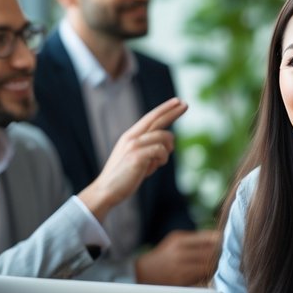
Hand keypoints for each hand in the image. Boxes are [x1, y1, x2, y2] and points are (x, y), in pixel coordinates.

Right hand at [79, 98, 187, 220]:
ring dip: (167, 150)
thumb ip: (149, 150)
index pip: (150, 118)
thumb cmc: (124, 178)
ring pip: (163, 137)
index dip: (164, 109)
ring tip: (159, 162)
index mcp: (130, 136)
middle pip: (157, 119)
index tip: (177, 102)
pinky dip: (162, 159)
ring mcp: (134, 145)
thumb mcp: (137, 159)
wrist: (107, 191)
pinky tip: (154, 167)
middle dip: (173, 111)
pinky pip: (160, 150)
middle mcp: (132, 137)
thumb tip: (167, 147)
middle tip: (186, 104)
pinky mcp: (137, 155)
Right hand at [135, 229, 220, 285]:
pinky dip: (209, 275)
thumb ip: (197, 238)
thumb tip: (220, 237)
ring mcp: (181, 270)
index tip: (226, 241)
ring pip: (209, 267)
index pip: (210, 239)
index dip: (221, 241)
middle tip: (224, 254)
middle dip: (220, 254)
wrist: (145, 272)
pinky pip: (203, 278)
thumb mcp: (176, 240)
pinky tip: (208, 273)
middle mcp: (180, 254)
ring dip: (216, 266)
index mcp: (180, 240)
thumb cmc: (165, 254)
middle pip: (212, 254)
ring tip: (217, 264)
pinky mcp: (183, 283)